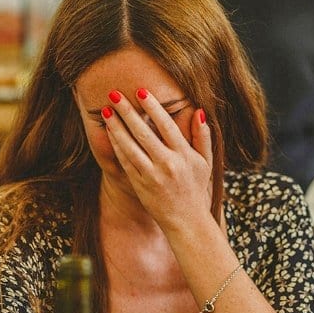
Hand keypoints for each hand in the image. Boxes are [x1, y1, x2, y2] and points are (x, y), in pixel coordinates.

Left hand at [102, 88, 212, 231]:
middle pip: (144, 133)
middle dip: (128, 112)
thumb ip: (203, 137)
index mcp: (184, 156)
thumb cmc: (196, 188)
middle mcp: (167, 164)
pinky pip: (125, 162)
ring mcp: (151, 176)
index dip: (153, 108)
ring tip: (107, 111)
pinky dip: (116, 146)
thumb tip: (199, 112)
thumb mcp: (206, 162)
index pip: (166, 126)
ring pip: (130, 147)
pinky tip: (110, 132)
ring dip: (117, 128)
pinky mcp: (140, 185)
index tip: (141, 92)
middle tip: (114, 95)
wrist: (186, 220)